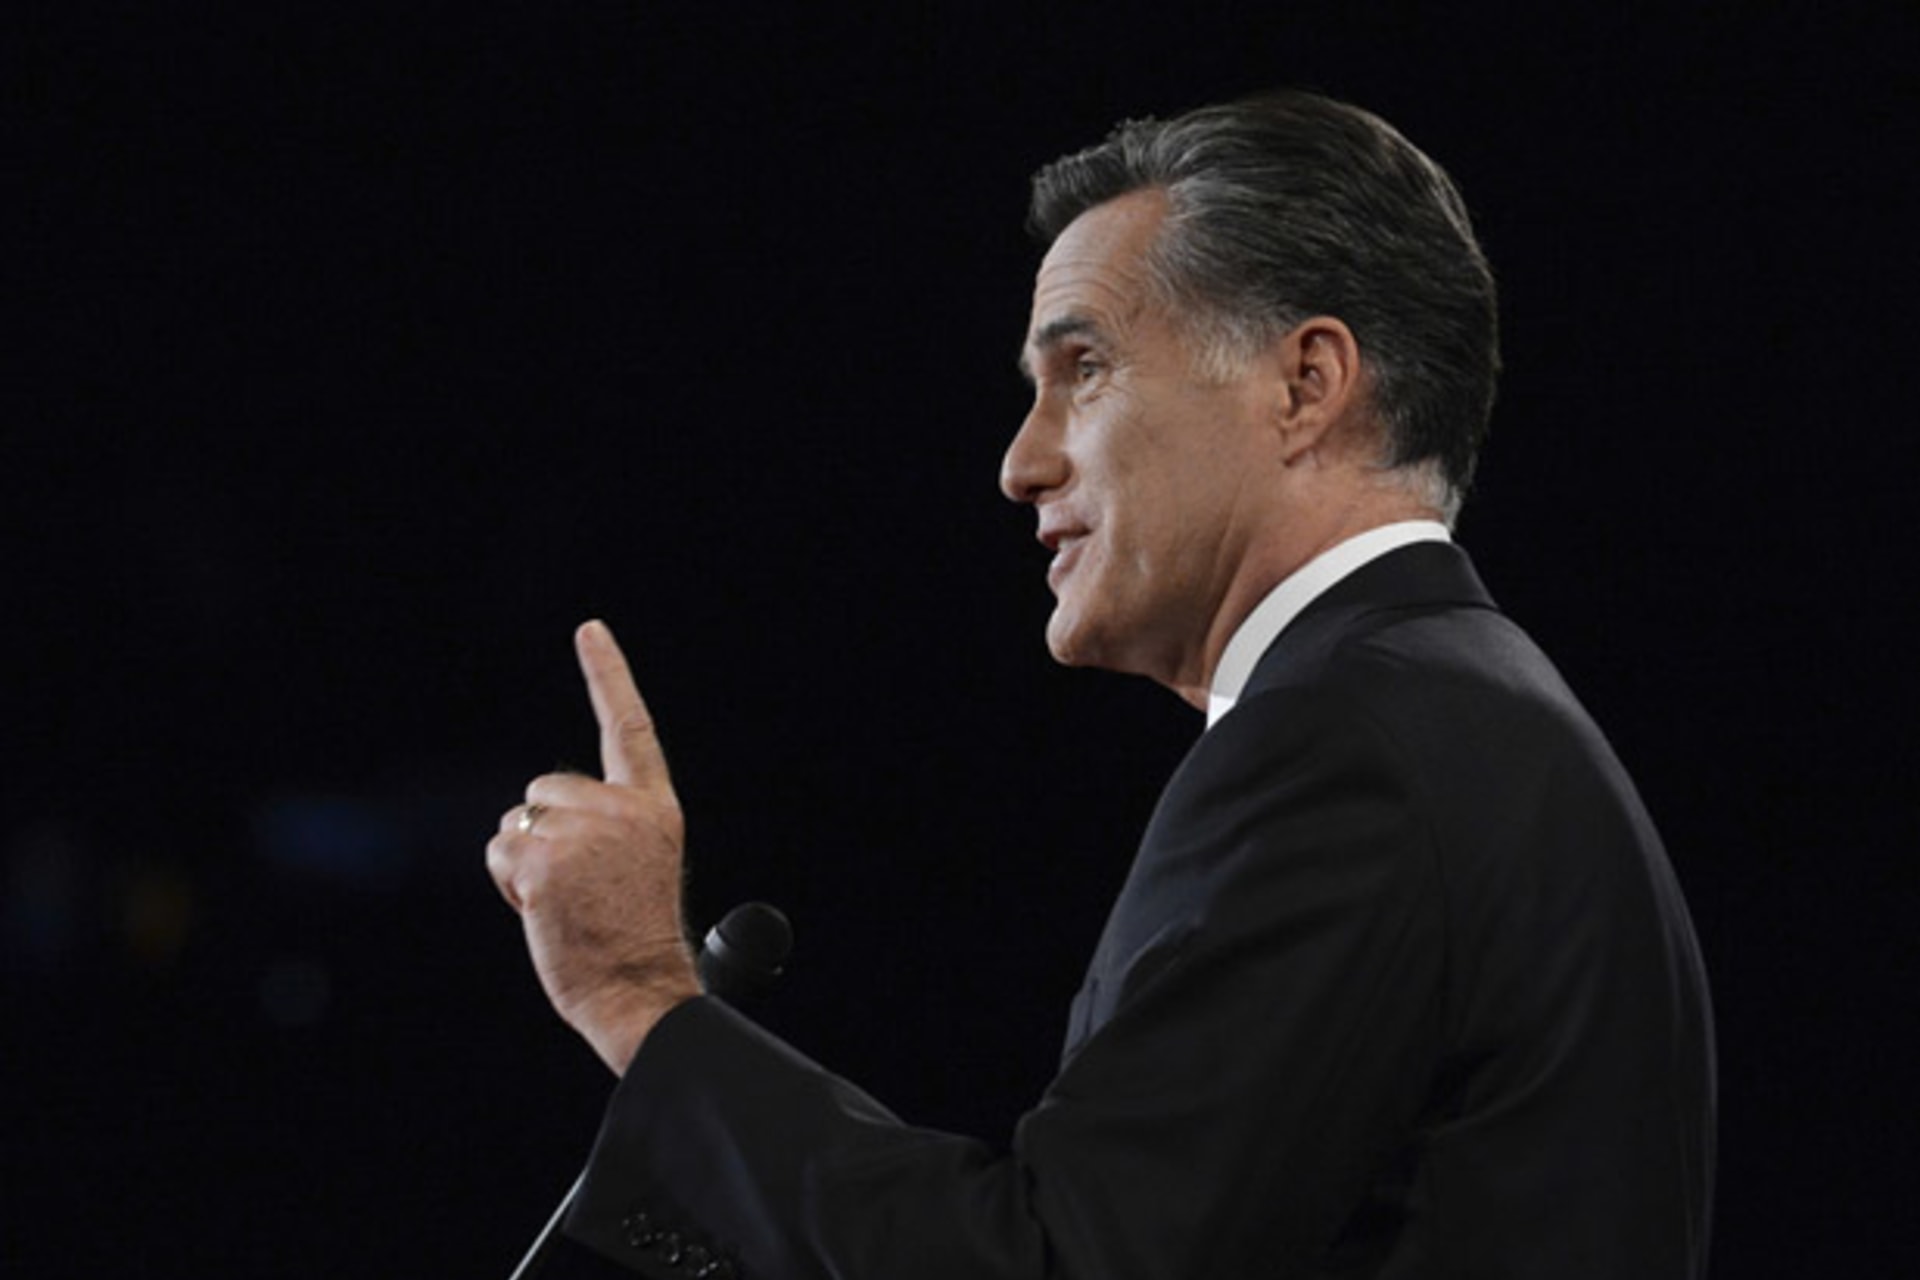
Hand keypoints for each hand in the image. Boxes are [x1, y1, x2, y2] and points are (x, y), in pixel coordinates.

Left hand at [487, 619, 701, 1073]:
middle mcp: (622, 809)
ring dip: (525, 861)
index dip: (608, 675)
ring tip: (564, 902)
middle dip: (544, 830)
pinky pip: (500, 850)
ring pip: (518, 821)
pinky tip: (544, 909)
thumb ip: (605, 824)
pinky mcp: (544, 857)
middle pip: (546, 788)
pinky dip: (509, 882)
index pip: (629, 728)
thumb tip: (535, 814)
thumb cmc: (634, 939)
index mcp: (654, 808)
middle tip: (578, 887)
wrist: (640, 988)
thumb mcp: (637, 864)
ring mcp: (583, 831)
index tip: (589, 630)